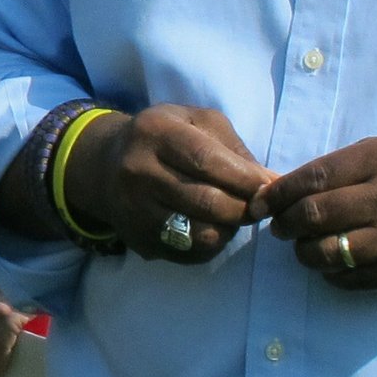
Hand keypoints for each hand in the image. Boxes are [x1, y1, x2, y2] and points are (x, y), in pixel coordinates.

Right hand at [67, 105, 272, 262]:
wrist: (104, 165)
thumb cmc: (163, 137)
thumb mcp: (195, 122)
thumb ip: (233, 148)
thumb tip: (271, 183)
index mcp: (155, 133)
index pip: (207, 161)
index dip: (246, 179)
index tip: (270, 188)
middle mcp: (138, 171)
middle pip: (207, 202)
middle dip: (244, 208)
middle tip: (259, 206)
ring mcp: (134, 210)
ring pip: (200, 234)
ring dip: (230, 229)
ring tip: (234, 216)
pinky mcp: (137, 239)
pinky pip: (189, 253)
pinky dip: (212, 245)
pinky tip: (212, 227)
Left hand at [255, 133, 376, 289]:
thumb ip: (347, 165)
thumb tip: (289, 186)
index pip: (312, 178)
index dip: (277, 194)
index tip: (261, 203)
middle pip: (312, 216)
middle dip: (284, 224)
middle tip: (279, 227)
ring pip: (325, 252)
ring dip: (303, 253)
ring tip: (304, 247)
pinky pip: (350, 280)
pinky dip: (331, 274)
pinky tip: (332, 265)